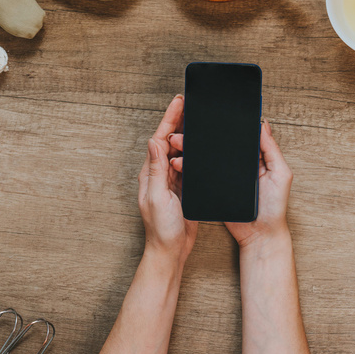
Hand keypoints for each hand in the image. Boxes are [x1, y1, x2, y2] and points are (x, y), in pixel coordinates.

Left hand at [138, 95, 197, 264]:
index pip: (160, 139)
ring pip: (181, 151)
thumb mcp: (157, 197)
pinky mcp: (184, 189)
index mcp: (151, 173)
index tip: (179, 102)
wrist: (171, 251)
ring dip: (188, 134)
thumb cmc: (162, 229)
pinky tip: (203, 145)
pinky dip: (195, 152)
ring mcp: (172, 181)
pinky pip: (190, 165)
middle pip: (170, 141)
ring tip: (198, 118)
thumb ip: (156, 170)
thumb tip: (154, 142)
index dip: (170, 119)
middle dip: (179, 121)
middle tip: (191, 103)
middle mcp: (160, 174)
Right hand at [169, 119, 292, 248]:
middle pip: (218, 144)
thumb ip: (272, 150)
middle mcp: (239, 164)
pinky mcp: (216, 187)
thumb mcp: (280, 174)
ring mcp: (226, 176)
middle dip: (201, 136)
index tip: (210, 114)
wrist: (259, 234)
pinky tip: (181, 163)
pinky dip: (190, 167)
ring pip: (207, 157)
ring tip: (179, 145)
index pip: (239, 135)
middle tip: (185, 131)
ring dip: (191, 150)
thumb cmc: (274, 207)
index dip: (226, 124)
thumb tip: (263, 124)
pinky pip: (202, 174)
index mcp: (255, 157)